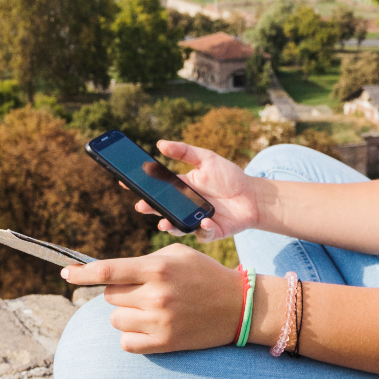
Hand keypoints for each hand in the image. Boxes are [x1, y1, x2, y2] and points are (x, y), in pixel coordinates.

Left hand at [62, 244, 242, 353]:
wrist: (239, 306)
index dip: (80, 273)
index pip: (107, 271)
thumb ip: (143, 262)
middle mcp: (156, 295)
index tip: (65, 274)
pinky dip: (133, 336)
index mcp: (157, 268)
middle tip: (144, 292)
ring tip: (152, 310)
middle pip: (109, 296)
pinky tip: (151, 328)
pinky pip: (127, 343)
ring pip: (116, 320)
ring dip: (127, 315)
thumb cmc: (205, 274)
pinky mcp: (164, 343)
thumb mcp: (177, 255)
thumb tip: (107, 274)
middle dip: (121, 293)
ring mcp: (159, 321)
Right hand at [143, 140, 269, 242]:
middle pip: (162, 209)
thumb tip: (160, 143)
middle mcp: (184, 207)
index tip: (125, 182)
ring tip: (163, 223)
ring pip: (177, 226)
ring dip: (170, 226)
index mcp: (181, 188)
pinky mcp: (210, 233)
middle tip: (141, 205)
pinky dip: (202, 229)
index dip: (141, 187)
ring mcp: (195, 221)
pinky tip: (204, 222)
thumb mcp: (207, 159)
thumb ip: (184, 151)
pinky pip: (202, 234)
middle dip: (150, 208)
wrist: (253, 196)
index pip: (157, 188)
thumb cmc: (230, 176)